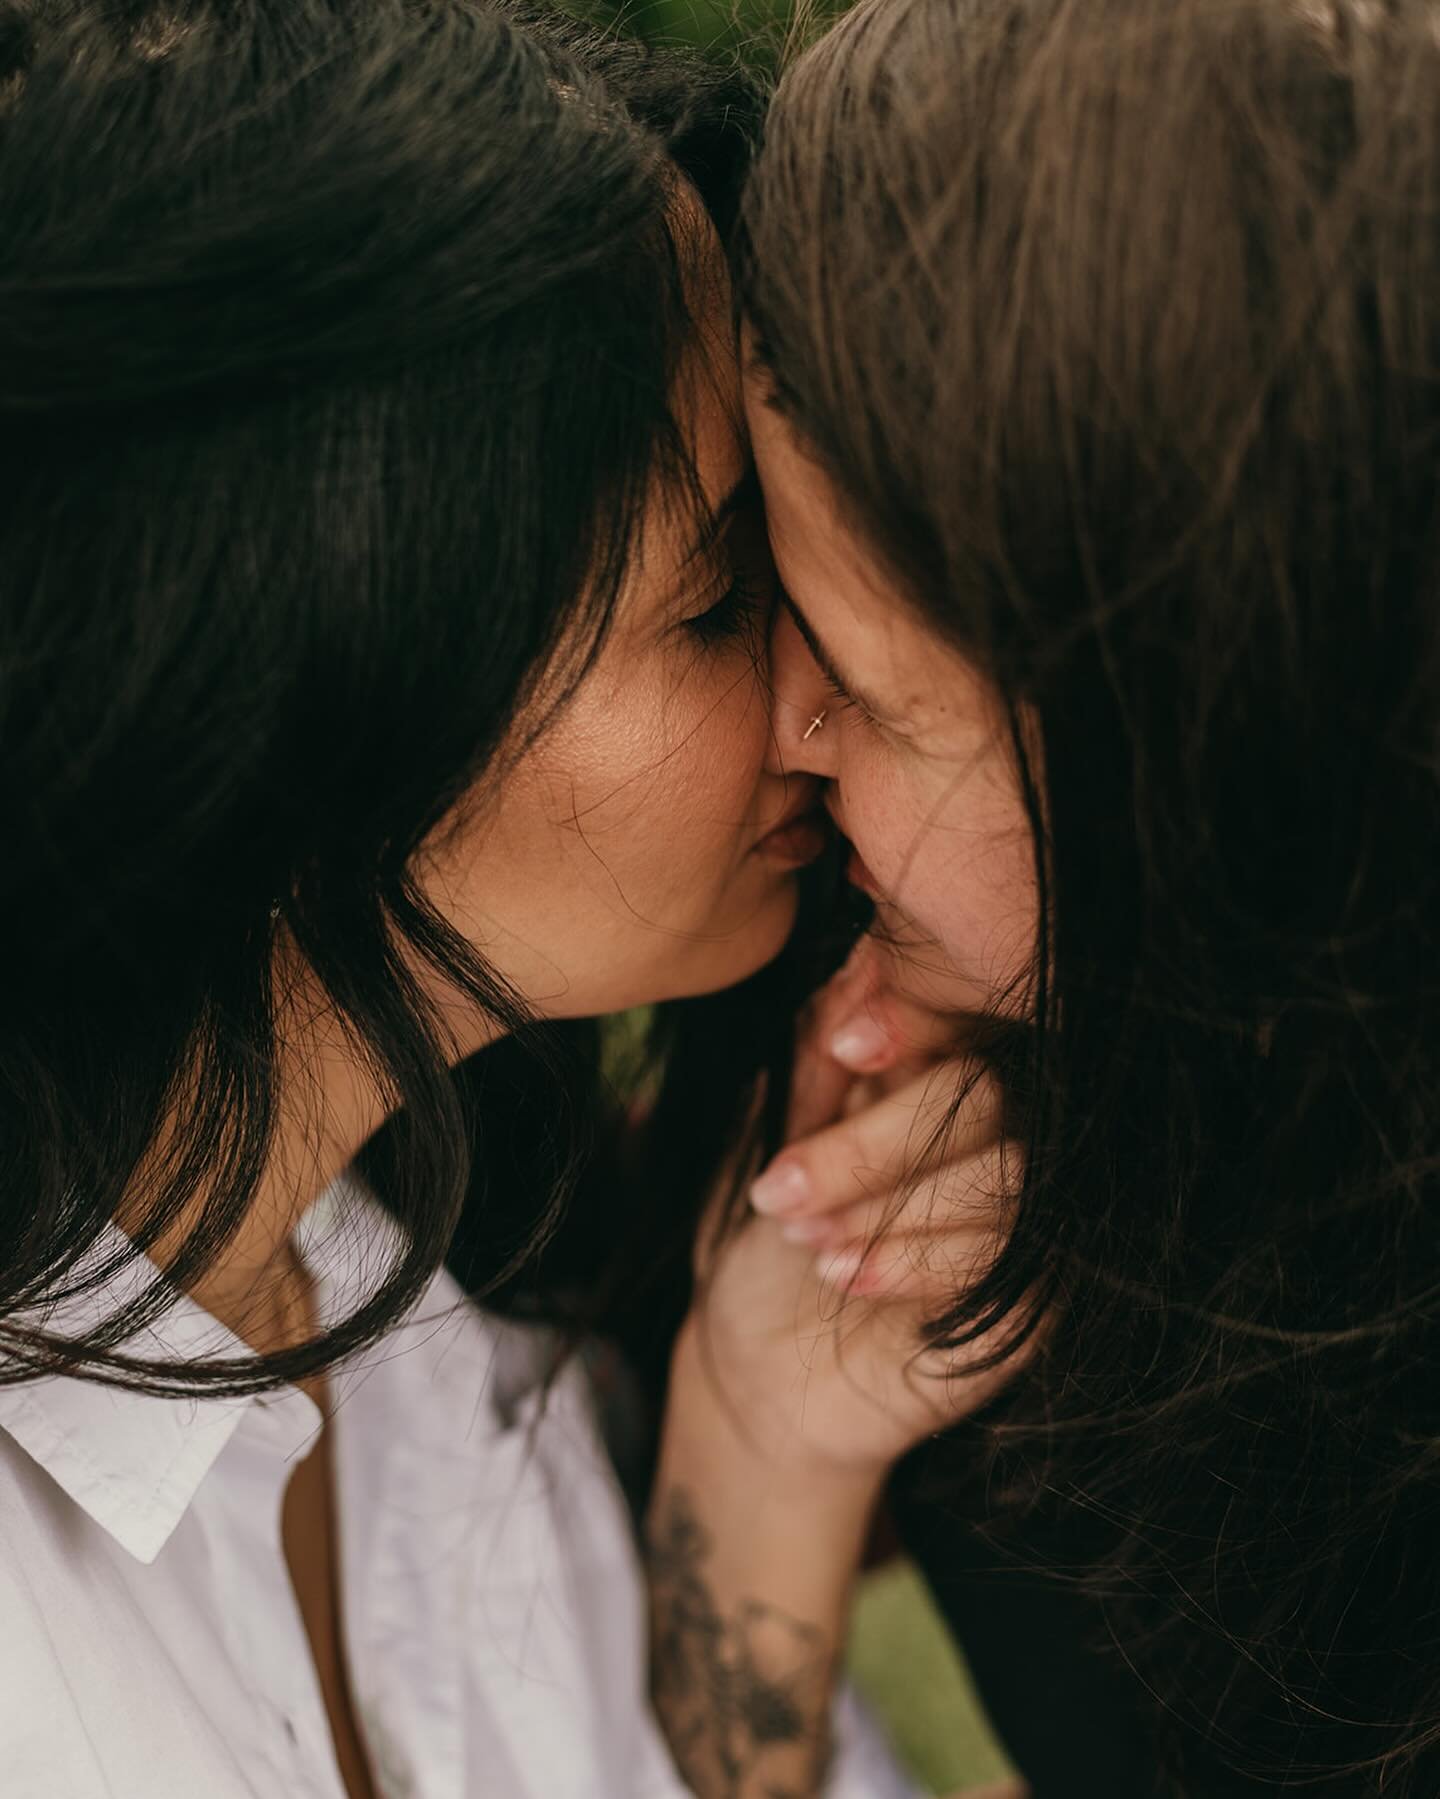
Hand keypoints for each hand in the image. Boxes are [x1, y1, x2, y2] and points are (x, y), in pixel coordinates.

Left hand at [679, 937, 1029, 1486]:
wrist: (762, 1375)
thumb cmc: (761, 1240)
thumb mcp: (763, 1136)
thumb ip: (806, 1061)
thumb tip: (851, 995)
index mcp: (934, 1073)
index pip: (957, 1022)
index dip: (913, 1024)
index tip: (842, 1054)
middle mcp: (998, 1132)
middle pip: (988, 1095)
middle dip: (875, 1144)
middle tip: (782, 1191)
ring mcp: (1028, 1213)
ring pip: (1009, 1174)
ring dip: (894, 1204)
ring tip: (807, 1242)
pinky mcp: (1037, 1295)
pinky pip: (1011, 1256)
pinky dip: (924, 1258)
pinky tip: (848, 1276)